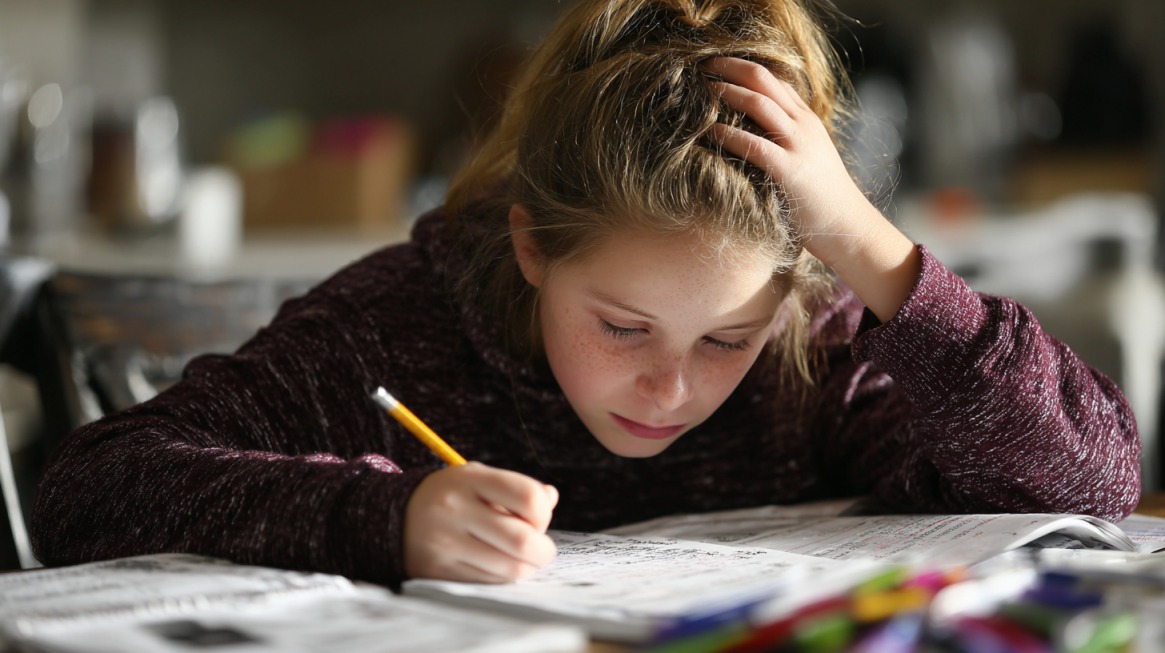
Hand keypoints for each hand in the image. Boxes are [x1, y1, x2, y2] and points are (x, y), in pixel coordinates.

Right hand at [404, 462, 558, 582]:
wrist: (392, 518)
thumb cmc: (450, 497)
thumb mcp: (478, 479)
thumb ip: (517, 487)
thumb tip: (550, 499)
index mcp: (469, 480)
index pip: (527, 496)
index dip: (544, 512)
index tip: (538, 518)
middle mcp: (455, 510)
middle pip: (522, 539)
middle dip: (543, 550)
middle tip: (541, 549)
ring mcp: (445, 543)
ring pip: (509, 568)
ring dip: (526, 567)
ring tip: (521, 558)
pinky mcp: (439, 572)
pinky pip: (490, 583)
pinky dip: (504, 578)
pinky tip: (498, 565)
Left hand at [706, 57, 919, 321]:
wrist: (847, 227)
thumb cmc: (819, 199)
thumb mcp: (804, 158)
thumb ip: (782, 140)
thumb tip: (746, 133)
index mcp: (806, 119)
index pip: (772, 78)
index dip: (741, 66)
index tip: (714, 64)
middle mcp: (803, 125)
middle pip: (763, 79)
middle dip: (729, 67)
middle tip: (700, 65)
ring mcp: (799, 146)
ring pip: (759, 103)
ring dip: (726, 92)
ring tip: (700, 90)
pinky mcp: (791, 171)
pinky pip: (755, 145)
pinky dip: (729, 135)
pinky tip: (709, 132)